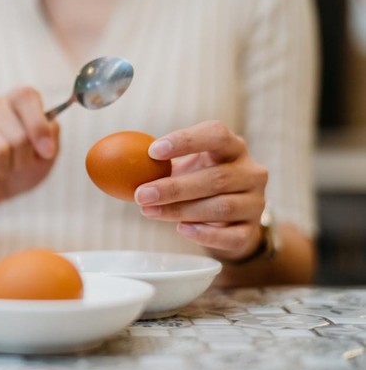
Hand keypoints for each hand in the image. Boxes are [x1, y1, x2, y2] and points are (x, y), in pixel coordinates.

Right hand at [0, 87, 58, 215]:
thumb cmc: (21, 168)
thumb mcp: (45, 156)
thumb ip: (52, 138)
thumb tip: (49, 128)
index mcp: (14, 102)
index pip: (26, 96)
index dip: (38, 126)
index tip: (46, 152)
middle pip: (17, 135)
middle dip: (23, 160)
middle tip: (17, 165)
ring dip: (5, 172)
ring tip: (1, 171)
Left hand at [134, 120, 267, 260]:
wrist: (229, 221)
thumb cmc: (199, 184)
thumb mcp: (184, 167)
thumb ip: (159, 163)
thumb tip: (114, 163)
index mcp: (233, 147)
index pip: (216, 134)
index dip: (185, 141)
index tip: (153, 152)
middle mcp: (250, 172)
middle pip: (215, 178)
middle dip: (174, 187)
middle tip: (142, 194)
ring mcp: (255, 202)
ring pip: (220, 207)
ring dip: (180, 210)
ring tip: (149, 211)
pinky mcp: (250, 231)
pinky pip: (230, 235)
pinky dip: (204, 233)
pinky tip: (181, 229)